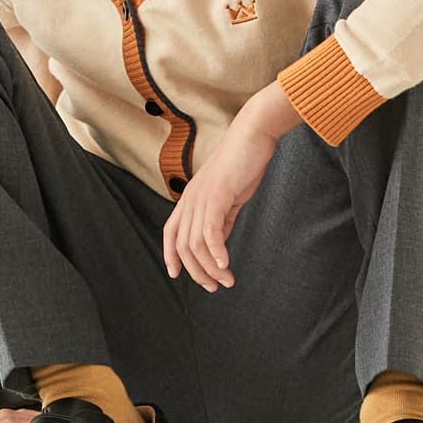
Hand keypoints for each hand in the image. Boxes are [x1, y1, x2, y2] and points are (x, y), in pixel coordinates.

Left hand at [159, 89, 293, 290]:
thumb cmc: (243, 164)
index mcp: (190, 197)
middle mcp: (190, 199)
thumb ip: (221, 218)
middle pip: (183, 245)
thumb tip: (217, 243)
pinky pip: (211, 232)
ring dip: (211, 268)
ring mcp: (201, 197)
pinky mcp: (217, 196)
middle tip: (215, 286)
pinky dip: (217, 252)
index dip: (169, 255)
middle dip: (197, 272)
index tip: (176, 275)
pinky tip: (226, 265)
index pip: (170, 231)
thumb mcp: (229, 197)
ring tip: (227, 280)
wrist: (253, 135)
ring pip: (196, 244)